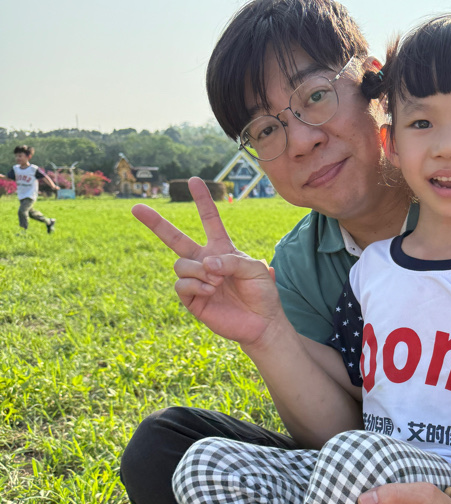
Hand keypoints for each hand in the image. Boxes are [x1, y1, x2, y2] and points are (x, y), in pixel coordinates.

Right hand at [132, 178, 281, 344]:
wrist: (261, 323)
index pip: (210, 220)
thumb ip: (231, 259)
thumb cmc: (262, 294)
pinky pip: (181, 284)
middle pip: (175, 239)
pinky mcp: (192, 299)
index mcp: (221, 249)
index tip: (194, 180)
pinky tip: (211, 290)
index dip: (203, 201)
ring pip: (180, 263)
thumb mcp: (254, 268)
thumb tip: (205, 262)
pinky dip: (196, 284)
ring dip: (199, 270)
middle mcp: (204, 261)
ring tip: (217, 281)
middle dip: (155, 223)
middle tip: (136, 207)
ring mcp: (196, 280)